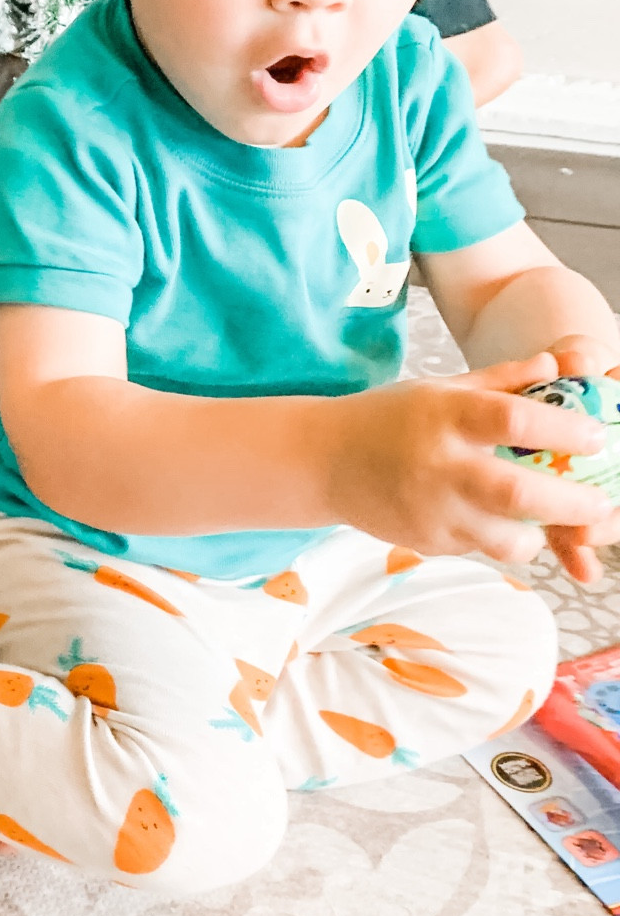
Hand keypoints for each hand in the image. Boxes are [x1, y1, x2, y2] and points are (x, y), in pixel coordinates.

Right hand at [327, 351, 619, 569]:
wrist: (323, 460)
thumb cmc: (388, 418)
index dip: (563, 429)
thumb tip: (557, 366)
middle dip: (572, 504)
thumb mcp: (440, 388)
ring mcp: (432, 509)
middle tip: (600, 503)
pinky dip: (500, 539)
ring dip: (538, 534)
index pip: (514, 419)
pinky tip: (496, 521)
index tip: (595, 438)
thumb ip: (502, 380)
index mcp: (446, 415)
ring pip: (506, 539)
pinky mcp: (427, 541)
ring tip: (545, 521)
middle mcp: (439, 464)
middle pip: (519, 493)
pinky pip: (481, 549)